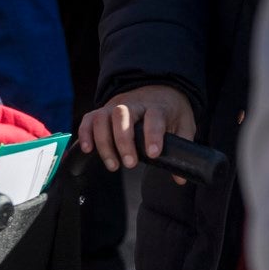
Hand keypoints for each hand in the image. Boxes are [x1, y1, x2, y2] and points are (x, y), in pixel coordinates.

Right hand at [77, 84, 196, 172]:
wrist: (158, 90)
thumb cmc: (169, 111)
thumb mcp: (184, 125)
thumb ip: (182, 148)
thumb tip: (179, 179)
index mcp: (156, 106)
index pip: (154, 118)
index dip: (152, 136)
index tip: (153, 154)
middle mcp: (133, 104)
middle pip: (122, 117)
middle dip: (123, 142)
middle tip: (130, 164)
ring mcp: (114, 106)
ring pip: (102, 119)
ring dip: (104, 143)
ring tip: (113, 165)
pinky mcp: (102, 111)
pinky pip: (88, 120)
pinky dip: (84, 134)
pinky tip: (88, 149)